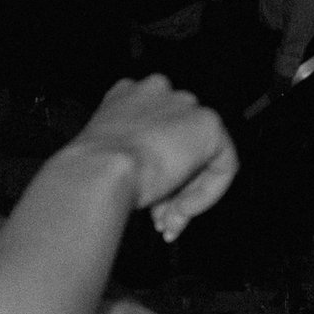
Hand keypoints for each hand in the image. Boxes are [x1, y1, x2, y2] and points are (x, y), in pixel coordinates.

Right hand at [66, 75, 238, 238]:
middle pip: (178, 146)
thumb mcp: (107, 157)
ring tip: (167, 223)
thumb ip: (133, 158)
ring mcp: (184, 104)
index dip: (152, 172)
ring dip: (184, 196)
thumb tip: (155, 185)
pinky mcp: (208, 124)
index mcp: (127, 94)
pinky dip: (205, 194)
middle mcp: (157, 90)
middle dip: (172, 189)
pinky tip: (182, 210)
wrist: (100, 170)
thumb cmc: (91, 171)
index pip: (153, 134)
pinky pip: (221, 165)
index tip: (147, 200)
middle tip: (160, 220)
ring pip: (198, 159)